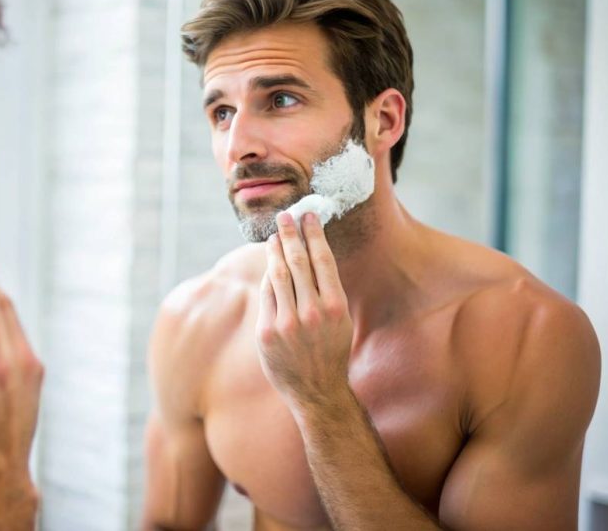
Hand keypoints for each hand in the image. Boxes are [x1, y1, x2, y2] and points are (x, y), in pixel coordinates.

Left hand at [256, 212, 353, 409]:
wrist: (317, 391)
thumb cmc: (331, 351)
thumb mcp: (341, 321)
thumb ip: (327, 292)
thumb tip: (311, 255)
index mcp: (336, 307)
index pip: (322, 260)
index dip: (314, 233)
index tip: (308, 215)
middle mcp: (312, 313)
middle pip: (298, 262)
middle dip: (291, 234)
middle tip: (285, 216)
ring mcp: (287, 323)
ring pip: (278, 275)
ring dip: (275, 251)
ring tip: (275, 236)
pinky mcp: (267, 332)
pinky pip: (267, 295)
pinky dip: (268, 277)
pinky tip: (270, 265)